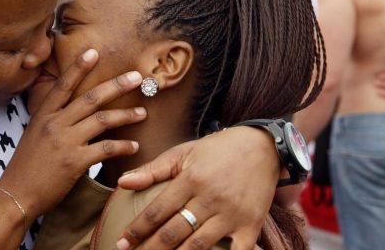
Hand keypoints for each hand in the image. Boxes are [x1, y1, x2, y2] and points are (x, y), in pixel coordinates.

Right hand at [0, 49, 144, 218]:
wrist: (16, 195)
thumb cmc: (26, 169)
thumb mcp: (33, 136)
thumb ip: (52, 122)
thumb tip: (71, 113)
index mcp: (43, 116)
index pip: (63, 85)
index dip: (78, 67)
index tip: (94, 52)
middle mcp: (54, 124)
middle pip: (90, 98)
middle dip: (117, 85)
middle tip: (137, 77)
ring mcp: (64, 142)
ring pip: (102, 120)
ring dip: (126, 115)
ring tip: (143, 112)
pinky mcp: (75, 162)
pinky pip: (106, 149)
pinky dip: (123, 146)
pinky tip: (134, 146)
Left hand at [115, 127, 278, 249]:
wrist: (262, 145)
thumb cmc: (217, 149)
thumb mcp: (183, 152)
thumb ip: (152, 170)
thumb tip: (122, 182)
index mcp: (191, 179)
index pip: (158, 210)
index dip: (138, 229)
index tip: (122, 243)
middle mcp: (210, 198)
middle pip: (174, 232)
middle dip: (151, 248)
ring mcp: (232, 214)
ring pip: (199, 245)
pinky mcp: (251, 224)